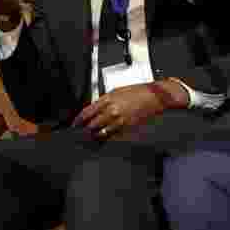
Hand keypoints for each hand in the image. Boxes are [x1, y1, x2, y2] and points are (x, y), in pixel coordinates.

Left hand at [72, 80, 186, 138]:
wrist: (154, 97)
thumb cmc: (138, 92)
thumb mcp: (116, 91)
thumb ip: (104, 100)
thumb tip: (94, 108)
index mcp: (107, 99)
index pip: (87, 112)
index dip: (79, 120)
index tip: (75, 124)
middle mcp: (112, 110)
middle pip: (91, 124)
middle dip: (84, 130)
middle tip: (80, 133)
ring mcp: (119, 121)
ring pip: (101, 132)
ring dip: (94, 135)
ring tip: (90, 137)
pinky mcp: (127, 128)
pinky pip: (113, 136)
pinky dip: (107, 138)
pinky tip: (104, 138)